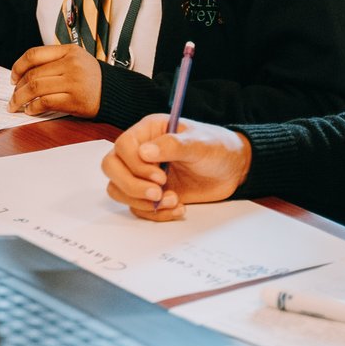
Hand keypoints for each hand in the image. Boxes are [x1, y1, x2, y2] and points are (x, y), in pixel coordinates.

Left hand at [8, 44, 101, 117]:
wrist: (114, 92)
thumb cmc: (91, 77)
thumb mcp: (75, 59)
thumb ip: (52, 61)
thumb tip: (22, 74)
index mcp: (68, 51)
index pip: (34, 54)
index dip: (18, 67)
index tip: (13, 77)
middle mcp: (70, 64)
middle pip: (32, 74)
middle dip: (17, 88)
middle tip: (13, 96)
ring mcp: (73, 82)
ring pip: (35, 88)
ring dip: (20, 99)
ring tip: (16, 105)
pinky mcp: (75, 100)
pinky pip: (46, 102)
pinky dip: (34, 107)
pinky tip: (31, 110)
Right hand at [102, 114, 252, 220]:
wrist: (233, 170)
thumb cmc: (217, 148)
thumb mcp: (199, 143)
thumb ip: (173, 145)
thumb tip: (144, 153)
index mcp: (148, 131)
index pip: (123, 146)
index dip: (135, 164)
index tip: (160, 176)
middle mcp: (140, 152)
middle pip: (112, 167)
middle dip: (132, 185)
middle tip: (158, 193)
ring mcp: (143, 174)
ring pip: (118, 189)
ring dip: (141, 201)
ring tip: (172, 200)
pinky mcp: (150, 193)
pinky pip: (137, 207)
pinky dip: (155, 213)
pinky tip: (178, 207)